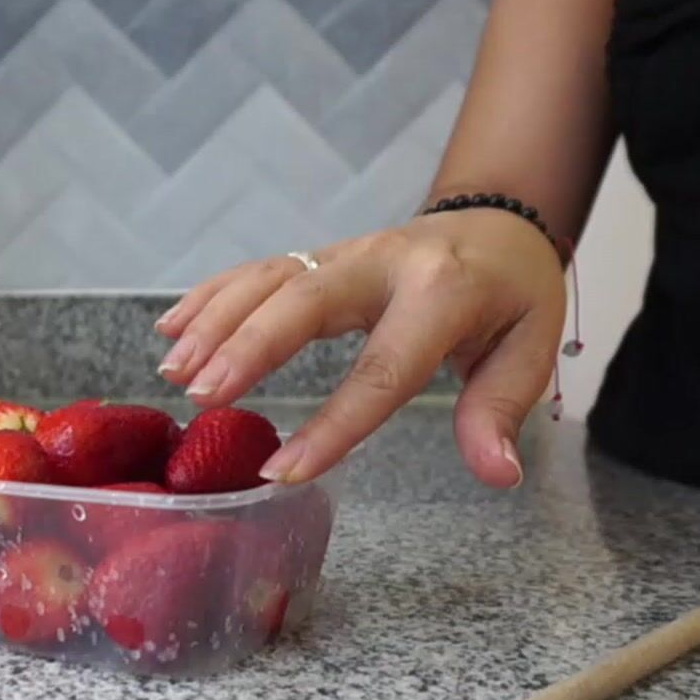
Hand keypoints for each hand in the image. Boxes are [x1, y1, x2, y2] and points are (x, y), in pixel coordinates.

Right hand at [154, 209, 566, 487]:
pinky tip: (170, 328)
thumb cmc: (512, 298)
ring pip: (271, 279)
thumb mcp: (530, 350)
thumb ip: (501, 410)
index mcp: (444, 293)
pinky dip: (210, 296)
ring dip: (215, 321)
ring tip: (172, 372)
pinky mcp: (319, 256)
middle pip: (306, 302)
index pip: (383, 368)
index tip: (285, 472)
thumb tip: (497, 473)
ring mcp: (344, 255)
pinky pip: (258, 269)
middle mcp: (384, 264)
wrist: (498, 225)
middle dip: (249, 347)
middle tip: (202, 397)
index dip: (334, 424)